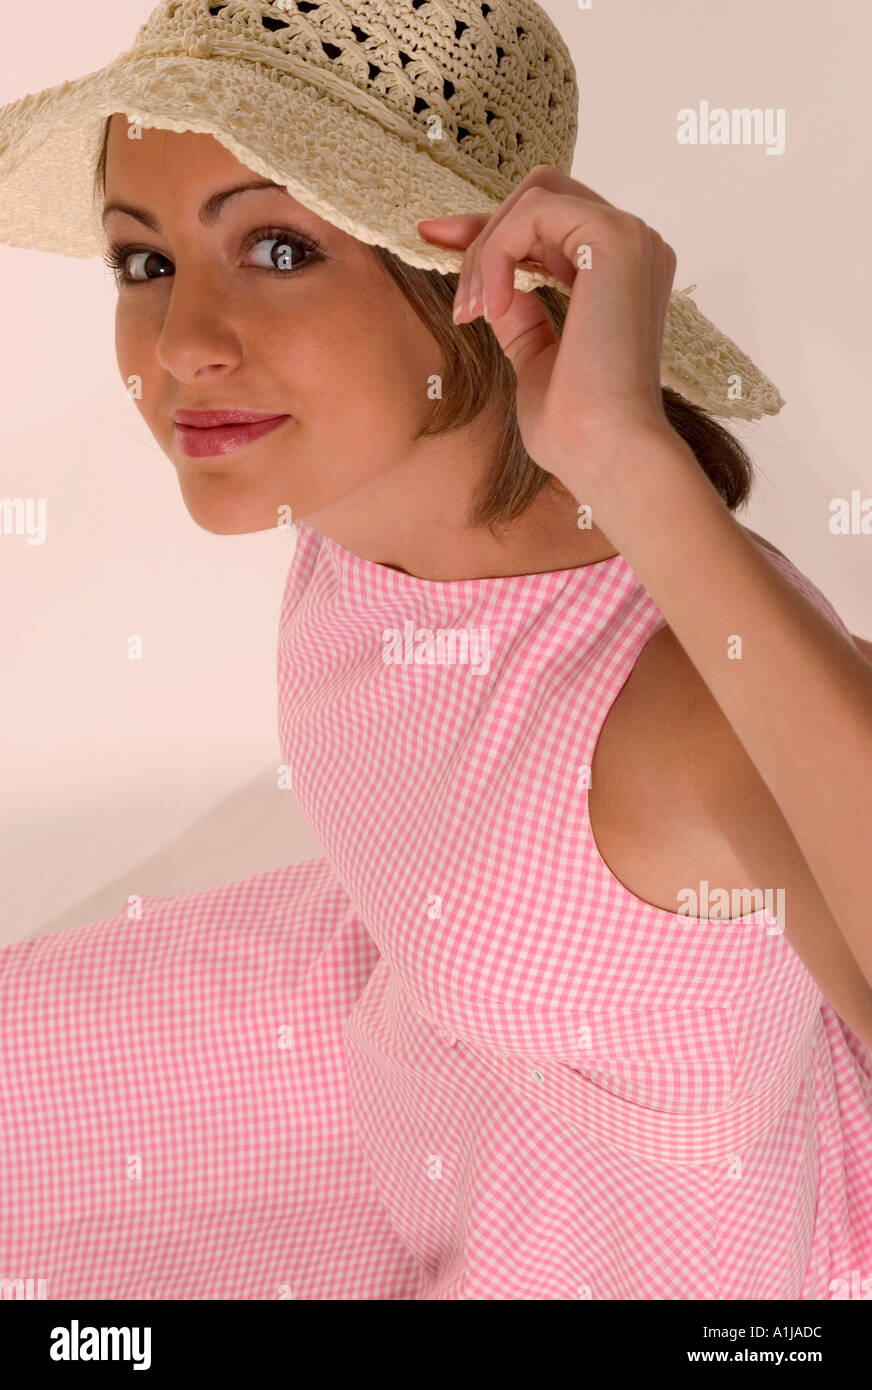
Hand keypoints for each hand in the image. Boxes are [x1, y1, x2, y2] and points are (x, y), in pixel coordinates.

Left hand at [417, 164, 678, 497]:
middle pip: (542, 194)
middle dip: (483, 229)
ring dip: (486, 248)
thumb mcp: (535, 357)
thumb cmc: (576, 428)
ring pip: (535, 196)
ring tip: (472, 310)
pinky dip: (497, 251)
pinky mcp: (616, 239)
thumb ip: (520, 315)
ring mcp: (631, 239)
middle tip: (445, 274)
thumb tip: (490, 285)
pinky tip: (490, 306)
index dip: (490, 230)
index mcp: (622, 275)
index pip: (549, 225)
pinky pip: (534, 211)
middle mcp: (635, 248)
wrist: (604, 453)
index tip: (434, 237)